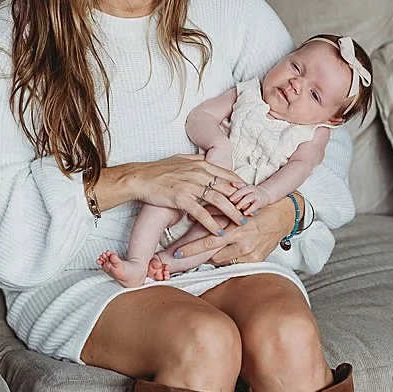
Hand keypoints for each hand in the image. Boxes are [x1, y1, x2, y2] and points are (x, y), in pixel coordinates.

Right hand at [126, 154, 246, 236]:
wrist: (140, 177)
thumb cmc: (158, 170)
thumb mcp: (181, 160)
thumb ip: (196, 162)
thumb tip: (205, 162)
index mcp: (201, 164)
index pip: (227, 175)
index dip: (240, 186)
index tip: (249, 195)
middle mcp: (199, 173)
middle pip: (227, 188)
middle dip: (241, 201)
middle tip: (252, 211)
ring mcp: (191, 186)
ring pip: (218, 201)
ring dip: (231, 213)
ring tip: (241, 223)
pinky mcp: (181, 198)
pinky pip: (201, 213)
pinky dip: (211, 223)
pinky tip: (219, 231)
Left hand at [166, 193, 294, 270]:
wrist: (285, 216)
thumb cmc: (258, 209)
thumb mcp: (237, 207)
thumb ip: (215, 213)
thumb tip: (192, 214)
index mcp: (238, 230)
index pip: (209, 242)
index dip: (191, 249)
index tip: (177, 253)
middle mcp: (245, 245)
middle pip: (214, 257)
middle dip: (205, 253)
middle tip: (195, 251)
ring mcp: (251, 255)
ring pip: (223, 261)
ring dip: (218, 254)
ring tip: (221, 245)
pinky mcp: (256, 262)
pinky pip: (235, 263)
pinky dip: (230, 257)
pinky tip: (233, 249)